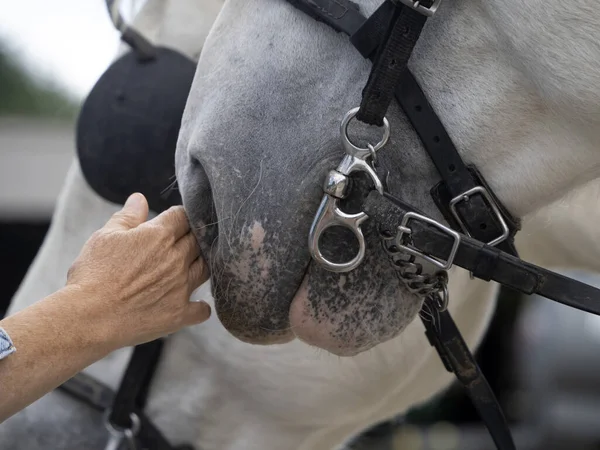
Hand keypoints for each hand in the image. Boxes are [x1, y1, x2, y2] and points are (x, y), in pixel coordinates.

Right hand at [65, 193, 210, 349]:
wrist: (88, 317)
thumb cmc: (93, 275)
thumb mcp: (105, 237)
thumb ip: (128, 216)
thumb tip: (140, 199)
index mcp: (160, 235)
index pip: (183, 216)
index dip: (179, 217)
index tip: (174, 222)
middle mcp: (176, 259)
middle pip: (197, 241)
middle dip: (190, 239)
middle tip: (179, 244)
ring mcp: (181, 287)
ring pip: (205, 269)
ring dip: (199, 265)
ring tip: (188, 268)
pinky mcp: (179, 314)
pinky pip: (202, 310)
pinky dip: (200, 307)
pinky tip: (193, 304)